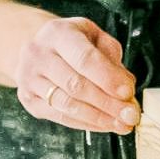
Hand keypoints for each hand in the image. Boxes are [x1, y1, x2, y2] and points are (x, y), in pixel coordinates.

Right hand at [14, 13, 138, 133]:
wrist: (36, 49)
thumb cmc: (71, 43)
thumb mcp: (92, 36)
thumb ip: (110, 55)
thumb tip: (125, 85)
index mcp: (58, 33)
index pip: (84, 58)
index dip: (108, 78)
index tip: (128, 93)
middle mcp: (38, 55)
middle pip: (76, 85)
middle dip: (107, 103)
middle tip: (131, 115)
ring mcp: (29, 79)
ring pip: (67, 105)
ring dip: (98, 118)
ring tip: (121, 124)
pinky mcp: (29, 100)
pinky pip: (60, 117)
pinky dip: (86, 124)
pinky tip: (104, 125)